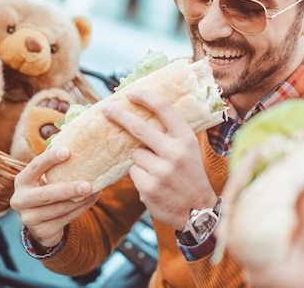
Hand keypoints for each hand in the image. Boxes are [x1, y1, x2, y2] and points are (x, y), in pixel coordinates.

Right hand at [10, 146, 100, 247]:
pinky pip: (66, 219)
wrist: (42, 224)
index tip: (68, 151)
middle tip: (88, 185)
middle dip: (68, 189)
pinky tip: (91, 199)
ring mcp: (29, 218)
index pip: (35, 167)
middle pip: (46, 195)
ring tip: (96, 190)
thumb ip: (57, 166)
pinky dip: (81, 208)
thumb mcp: (46, 179)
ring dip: (80, 200)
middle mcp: (20, 200)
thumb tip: (83, 146)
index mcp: (22, 181)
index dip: (50, 159)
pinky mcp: (41, 231)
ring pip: (59, 209)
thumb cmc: (48, 191)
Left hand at [101, 89, 216, 229]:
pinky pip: (133, 173)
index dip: (146, 97)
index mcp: (186, 138)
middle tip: (105, 108)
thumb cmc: (191, 175)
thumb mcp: (189, 150)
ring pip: (135, 154)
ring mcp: (161, 170)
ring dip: (141, 160)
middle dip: (119, 115)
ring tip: (158, 171)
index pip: (164, 109)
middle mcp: (175, 152)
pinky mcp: (148, 187)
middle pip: (138, 127)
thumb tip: (143, 113)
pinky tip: (155, 184)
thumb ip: (171, 134)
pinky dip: (140, 176)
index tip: (131, 92)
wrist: (198, 211)